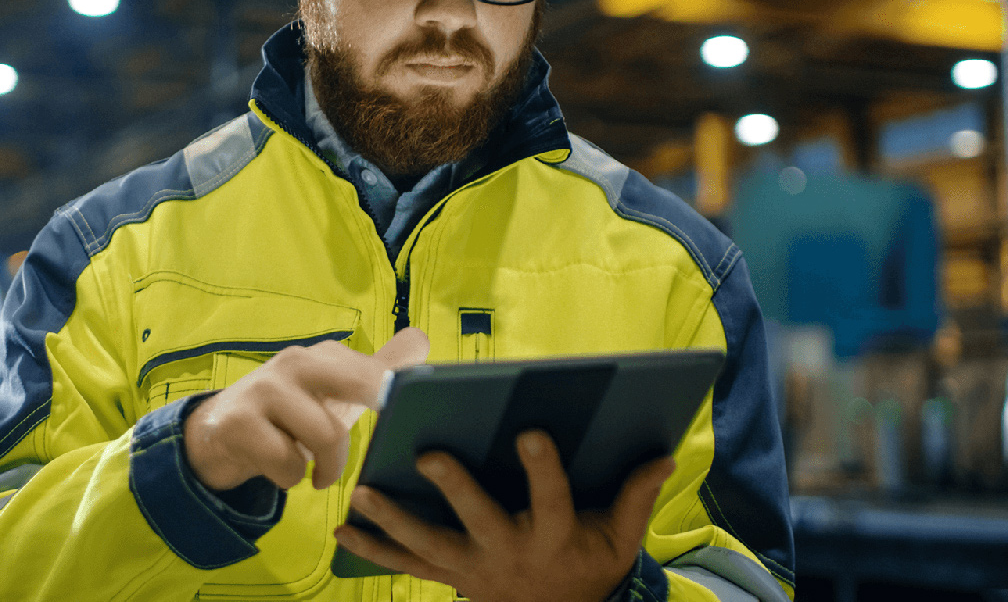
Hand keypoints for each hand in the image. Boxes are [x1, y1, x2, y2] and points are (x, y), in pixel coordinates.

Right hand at [184, 328, 429, 491]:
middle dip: (385, 407)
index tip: (415, 410)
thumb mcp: (333, 393)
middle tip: (382, 446)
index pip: (375, 369)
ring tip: (316, 472)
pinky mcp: (238, 423)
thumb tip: (422, 339)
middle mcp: (296, 361)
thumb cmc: (291, 414)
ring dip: (327, 467)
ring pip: (327, 435)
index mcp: (324, 355)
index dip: (399, 391)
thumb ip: (376, 370)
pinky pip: (288, 464)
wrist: (217, 433)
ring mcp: (265, 389)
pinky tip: (279, 469)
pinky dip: (291, 478)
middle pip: (359, 383)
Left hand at [333, 431, 674, 601]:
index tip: (531, 432)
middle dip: (453, 488)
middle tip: (427, 455)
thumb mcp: (620, 538)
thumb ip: (636, 496)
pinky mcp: (450, 576)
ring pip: (428, 545)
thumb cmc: (589, 567)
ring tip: (362, 490)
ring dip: (392, 520)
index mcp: (552, 536)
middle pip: (478, 519)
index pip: (550, 499)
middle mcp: (508, 553)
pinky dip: (373, 549)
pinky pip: (406, 565)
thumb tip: (664, 455)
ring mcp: (473, 569)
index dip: (542, 468)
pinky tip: (343, 528)